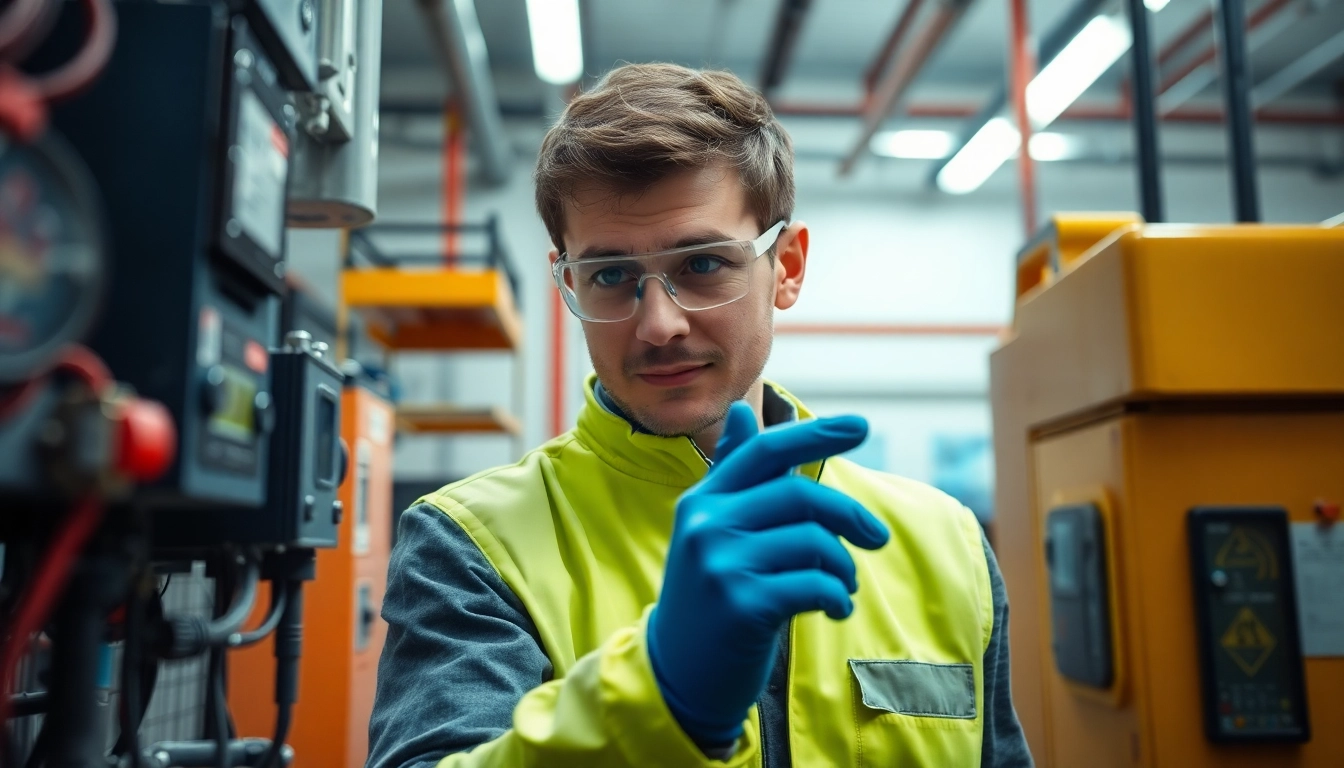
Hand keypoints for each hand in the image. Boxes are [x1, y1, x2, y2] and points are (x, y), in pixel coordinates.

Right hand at [646, 402, 889, 745]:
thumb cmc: (708, 597)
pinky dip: (837, 596)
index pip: (766, 451)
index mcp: (703, 500)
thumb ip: (732, 474)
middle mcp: (706, 524)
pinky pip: (814, 584)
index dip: (816, 434)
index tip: (863, 426)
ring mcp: (720, 564)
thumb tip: (743, 412)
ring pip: (813, 541)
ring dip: (843, 566)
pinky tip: (836, 609)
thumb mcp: (712, 531)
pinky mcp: (741, 605)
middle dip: (850, 515)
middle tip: (877, 538)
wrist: (677, 673)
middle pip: (799, 495)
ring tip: (843, 586)